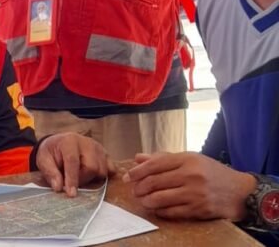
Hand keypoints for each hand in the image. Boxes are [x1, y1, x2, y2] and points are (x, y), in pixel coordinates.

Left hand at [36, 133, 113, 196]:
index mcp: (69, 141)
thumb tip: (58, 187)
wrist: (58, 143)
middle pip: (92, 167)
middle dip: (83, 180)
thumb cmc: (51, 152)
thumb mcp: (43, 160)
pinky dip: (104, 175)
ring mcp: (98, 147)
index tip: (71, 194)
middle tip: (73, 183)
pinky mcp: (105, 153)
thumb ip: (50, 173)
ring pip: (103, 169)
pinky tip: (93, 176)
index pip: (73, 161)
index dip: (72, 179)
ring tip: (80, 176)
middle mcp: (86, 142)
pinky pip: (111, 168)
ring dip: (93, 179)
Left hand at [123, 152, 256, 220]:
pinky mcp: (199, 209)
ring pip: (160, 198)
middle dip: (139, 187)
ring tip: (142, 200)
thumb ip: (163, 158)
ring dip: (146, 200)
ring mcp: (195, 193)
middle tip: (133, 190)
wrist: (240, 191)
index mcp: (187, 159)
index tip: (128, 176)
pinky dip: (160, 211)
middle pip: (155, 181)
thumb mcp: (190, 159)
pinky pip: (172, 211)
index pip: (155, 164)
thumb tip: (138, 158)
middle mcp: (191, 175)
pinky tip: (156, 208)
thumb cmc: (212, 172)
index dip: (138, 171)